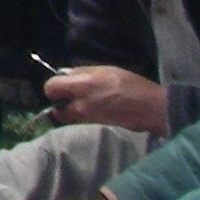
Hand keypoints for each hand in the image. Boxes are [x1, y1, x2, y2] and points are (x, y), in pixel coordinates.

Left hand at [42, 66, 169, 135]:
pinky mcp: (94, 128)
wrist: (149, 108)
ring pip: (67, 118)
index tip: (62, 85)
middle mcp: (79, 105)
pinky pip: (80, 123)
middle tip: (71, 97)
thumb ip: (82, 73)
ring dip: (71, 111)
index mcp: (81, 86)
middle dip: (60, 103)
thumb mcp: (105, 70)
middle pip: (56, 109)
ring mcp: (86, 120)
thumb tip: (66, 75)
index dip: (54, 87)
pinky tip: (95, 110)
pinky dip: (82, 118)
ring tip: (86, 103)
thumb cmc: (130, 84)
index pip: (50, 88)